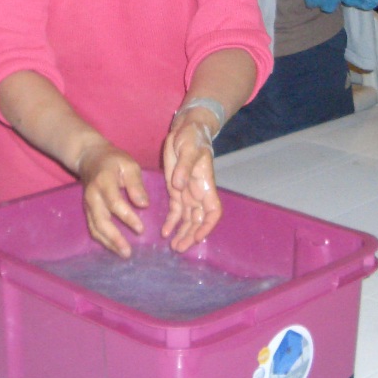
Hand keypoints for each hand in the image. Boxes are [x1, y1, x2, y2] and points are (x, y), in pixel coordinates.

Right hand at [77, 141, 147, 257]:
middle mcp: (93, 196)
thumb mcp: (129, 164)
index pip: (114, 203)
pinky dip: (103, 240)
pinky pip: (93, 228)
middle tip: (128, 252)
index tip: (141, 229)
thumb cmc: (114, 160)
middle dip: (114, 238)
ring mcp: (88, 204)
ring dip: (108, 243)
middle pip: (101, 221)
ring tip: (123, 254)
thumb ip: (136, 184)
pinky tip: (115, 247)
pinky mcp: (87, 210)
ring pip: (95, 228)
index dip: (127, 217)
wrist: (90, 158)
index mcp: (104, 182)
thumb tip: (144, 205)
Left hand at [160, 110, 220, 252]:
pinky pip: (175, 211)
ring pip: (187, 219)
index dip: (207, 225)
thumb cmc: (192, 137)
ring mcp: (187, 193)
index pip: (212, 211)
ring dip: (182, 233)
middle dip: (191, 235)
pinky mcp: (176, 190)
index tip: (198, 236)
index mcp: (205, 185)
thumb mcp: (188, 149)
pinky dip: (171, 222)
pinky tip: (165, 232)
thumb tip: (178, 186)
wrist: (186, 129)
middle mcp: (198, 193)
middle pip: (198, 220)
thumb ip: (184, 167)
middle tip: (180, 248)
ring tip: (174, 247)